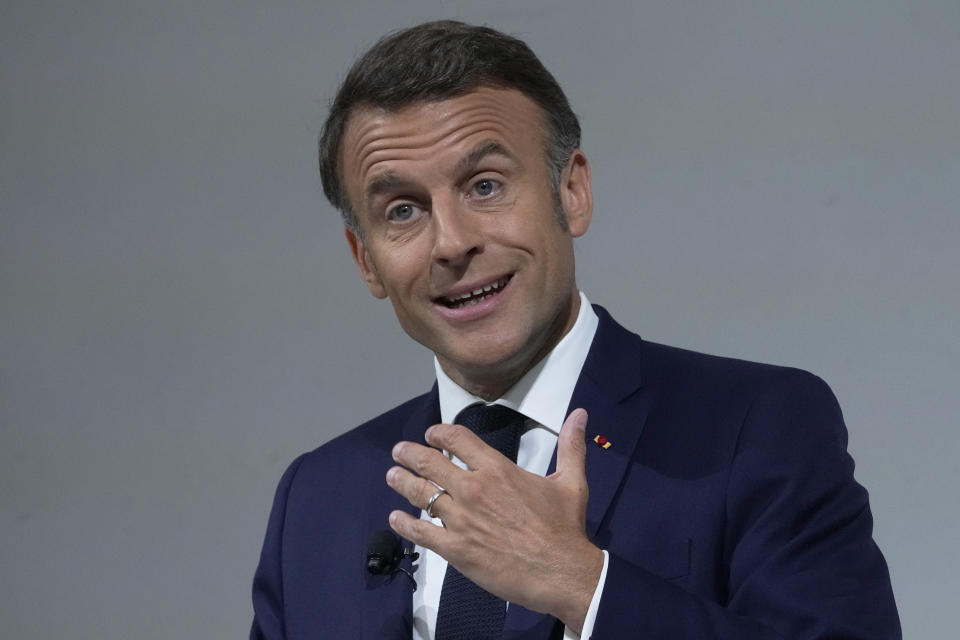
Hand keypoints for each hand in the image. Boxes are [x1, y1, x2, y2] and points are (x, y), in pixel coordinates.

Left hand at [385, 408, 603, 633]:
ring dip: (401, 482)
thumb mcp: (571, 481)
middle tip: (399, 452)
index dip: (439, 433)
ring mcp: (461, 519)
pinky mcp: (455, 548)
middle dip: (409, 454)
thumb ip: (571, 445)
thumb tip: (580, 414)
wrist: (560, 571)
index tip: (431, 435)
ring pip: (420, 494)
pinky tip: (395, 518)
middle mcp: (473, 489)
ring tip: (391, 476)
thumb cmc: (565, 527)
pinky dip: (404, 523)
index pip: (458, 439)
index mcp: (497, 469)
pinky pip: (421, 532)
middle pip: (429, 463)